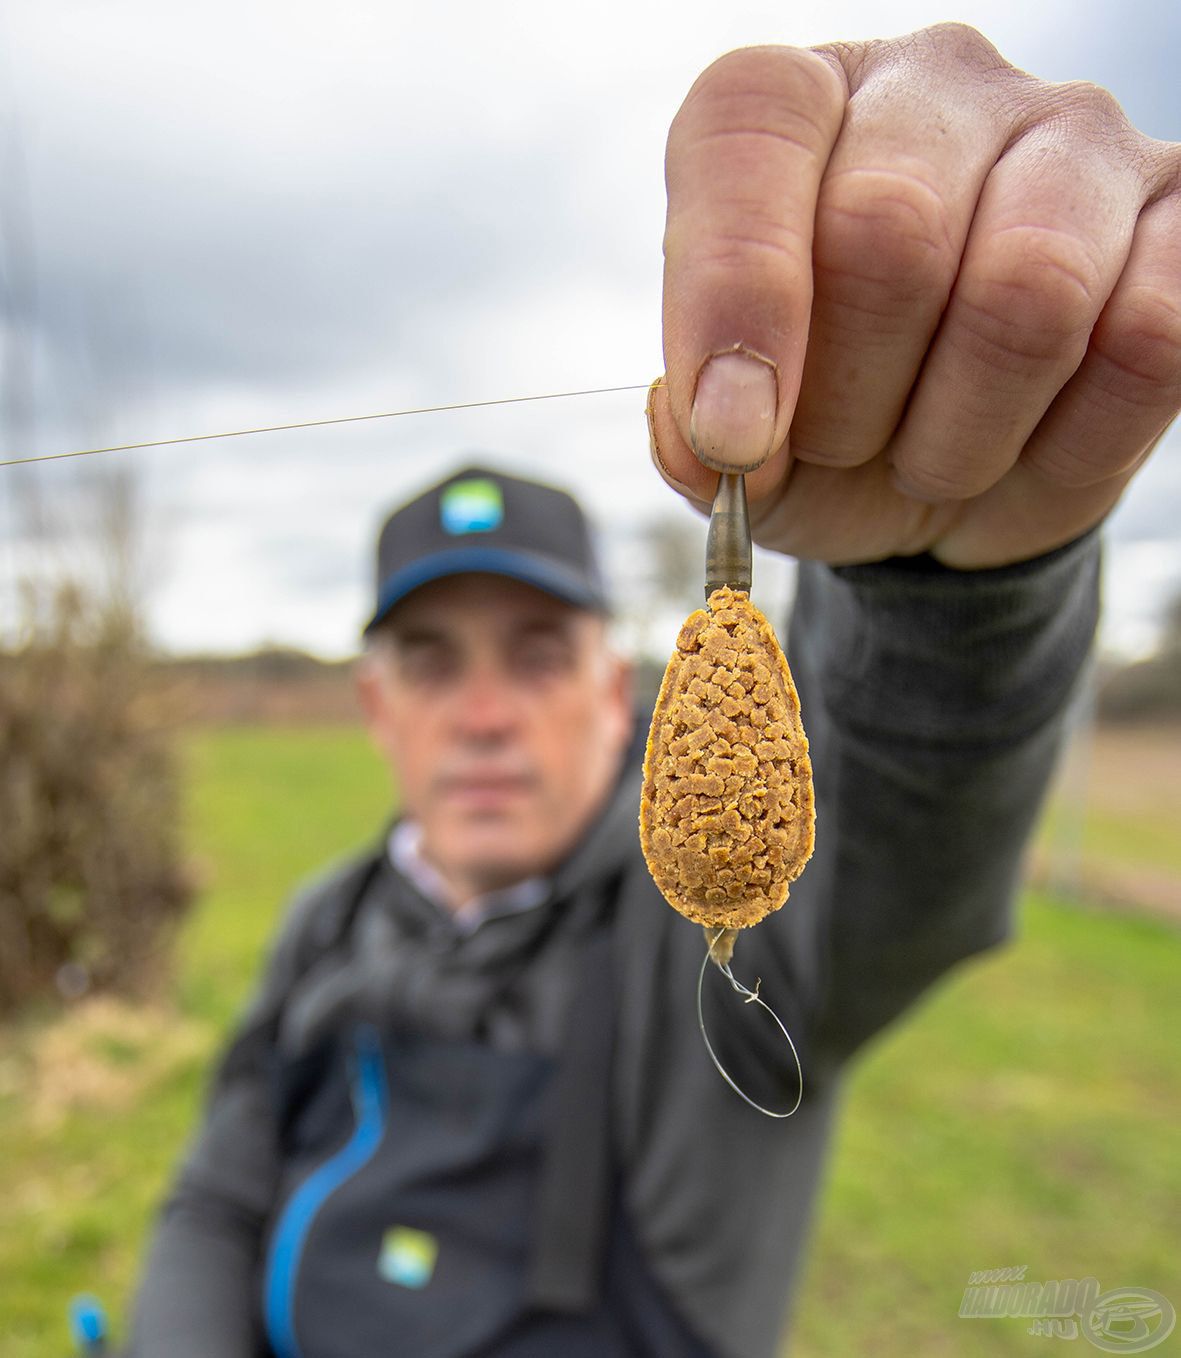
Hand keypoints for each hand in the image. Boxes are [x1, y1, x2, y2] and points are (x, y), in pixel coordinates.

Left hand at [648, 24, 1180, 567]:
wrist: (944, 476)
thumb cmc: (822, 432)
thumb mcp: (733, 447)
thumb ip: (693, 436)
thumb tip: (710, 430)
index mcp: (801, 107)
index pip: (746, 133)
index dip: (734, 296)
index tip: (734, 434)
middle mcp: (939, 89)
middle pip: (889, 230)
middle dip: (850, 399)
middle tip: (843, 447)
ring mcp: (1077, 146)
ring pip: (1030, 293)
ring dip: (958, 436)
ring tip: (931, 458)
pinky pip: (1145, 343)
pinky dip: (1067, 446)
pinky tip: (1026, 446)